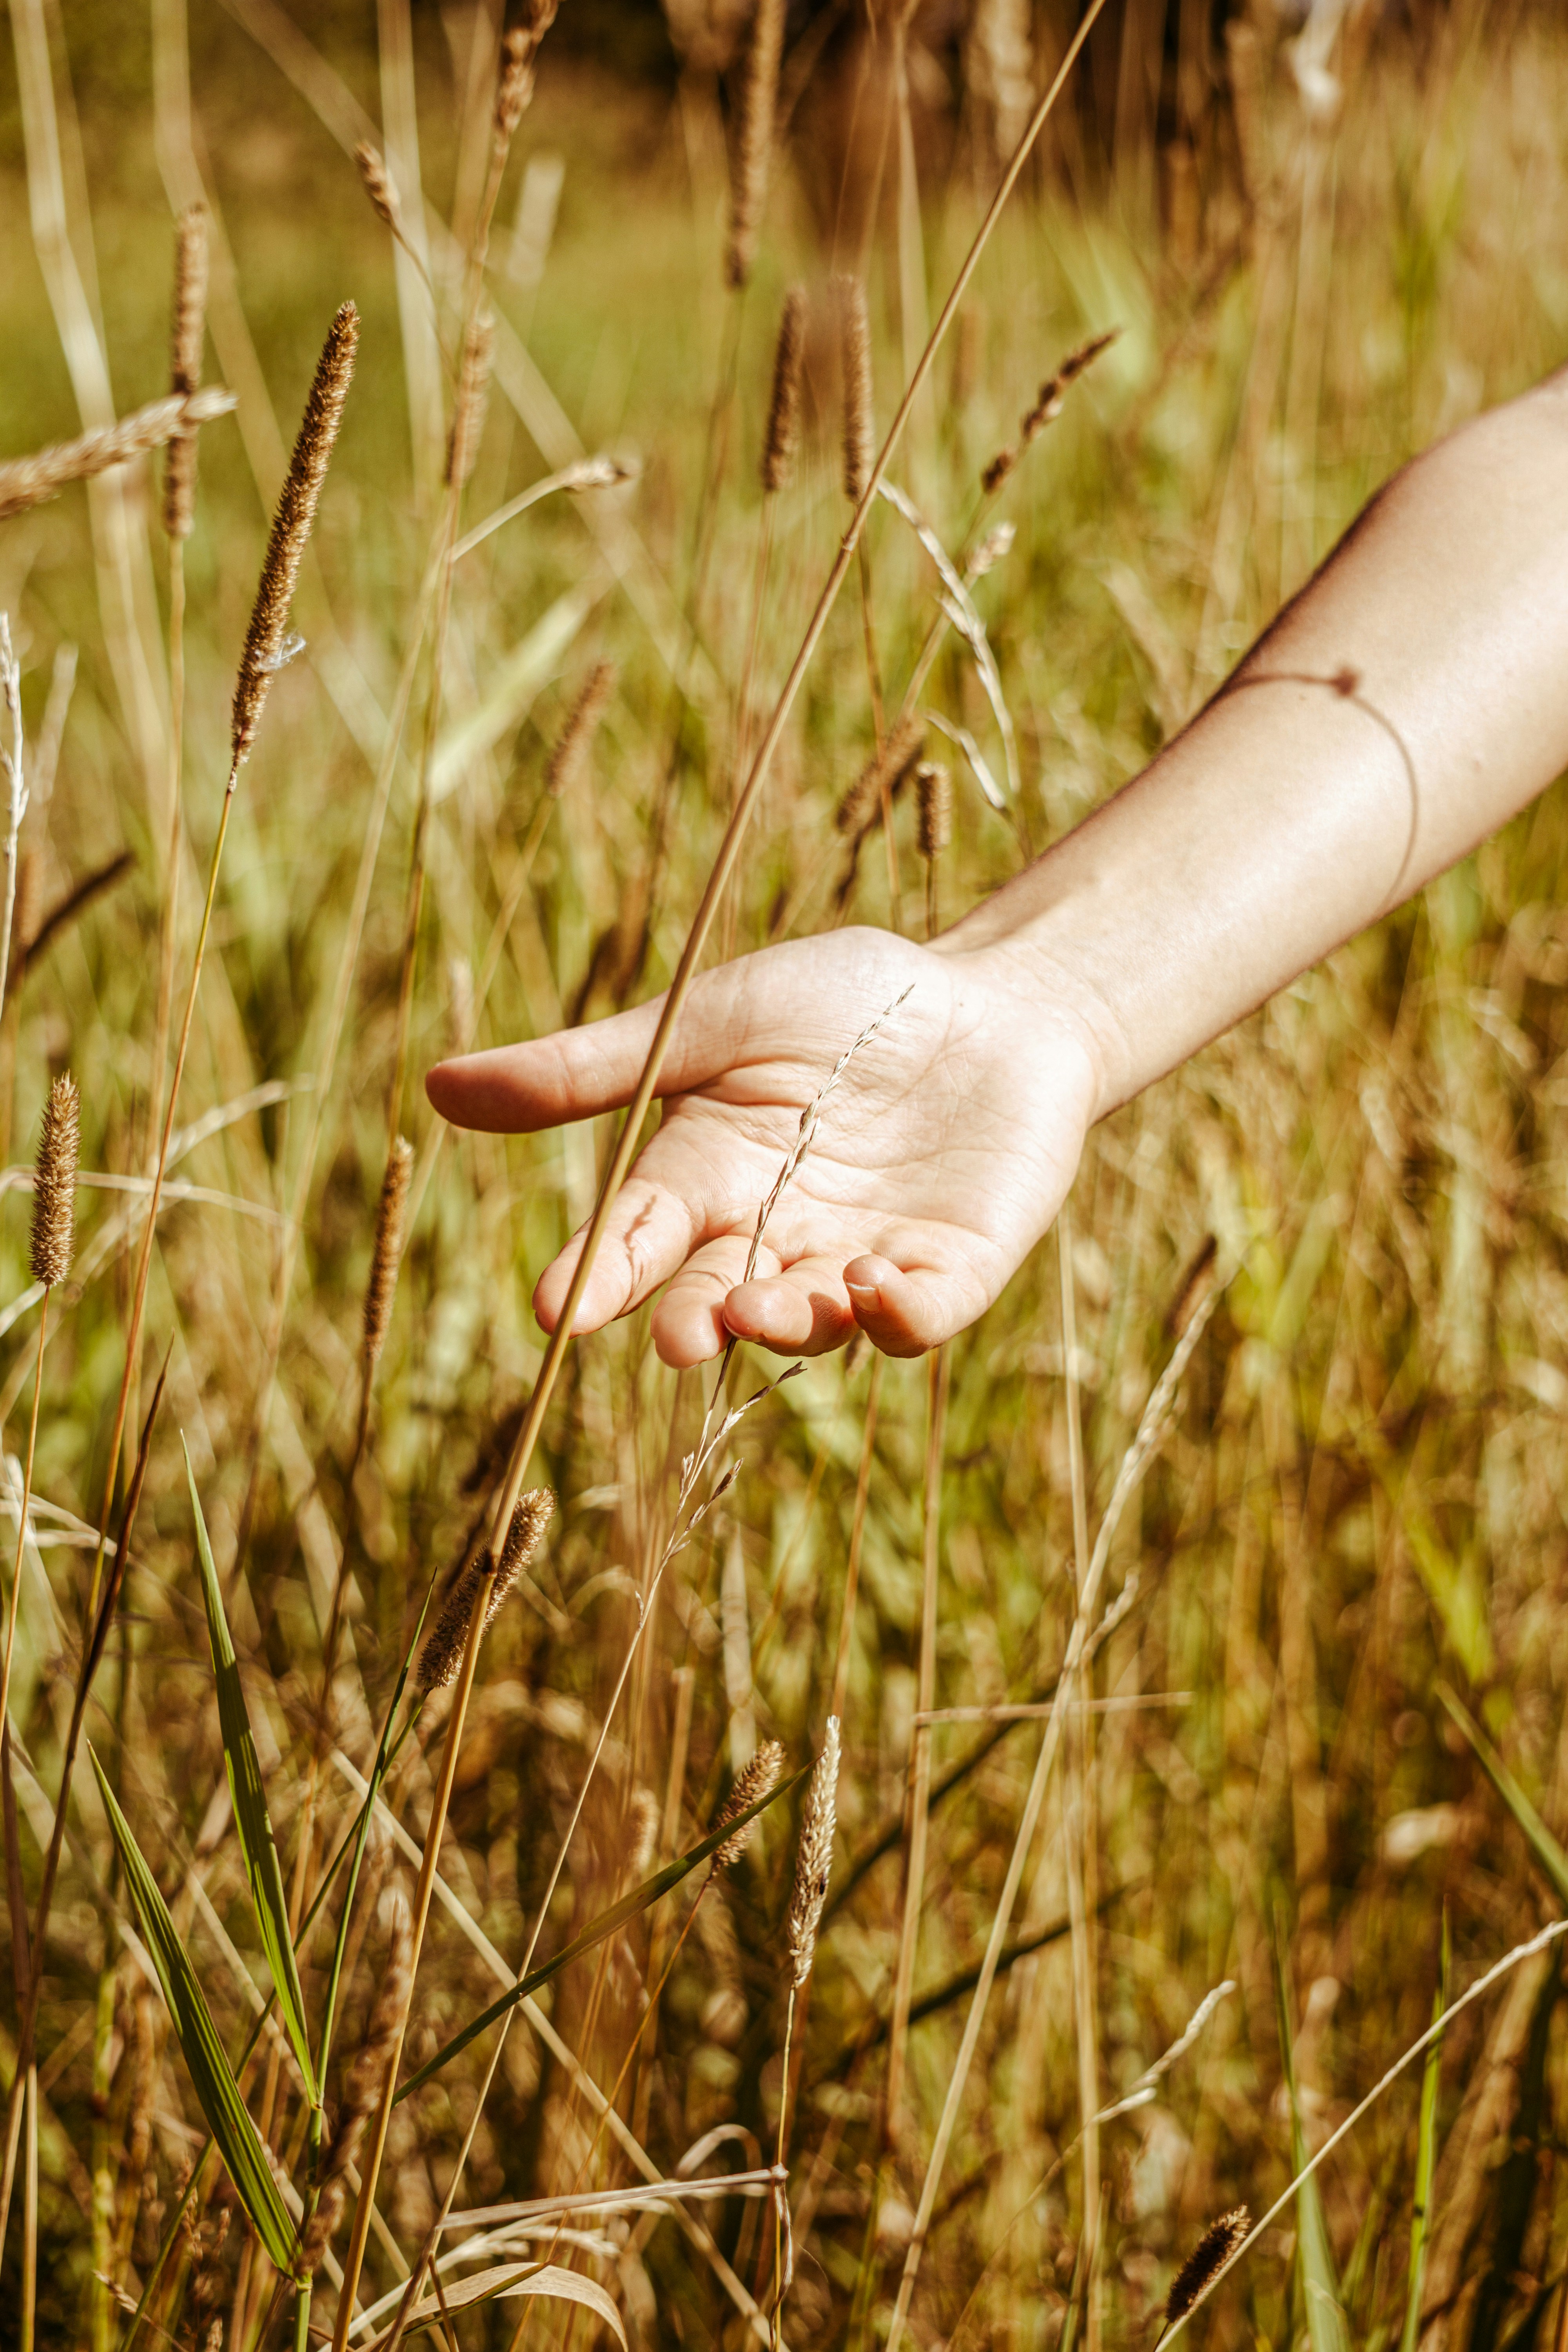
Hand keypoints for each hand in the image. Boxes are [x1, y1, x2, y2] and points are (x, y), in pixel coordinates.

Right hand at [425, 925, 1103, 1366]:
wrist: (995, 998)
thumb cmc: (845, 1001)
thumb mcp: (714, 1018)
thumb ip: (591, 1066)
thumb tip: (439, 1088)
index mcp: (706, 1174)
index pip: (639, 1234)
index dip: (599, 1273)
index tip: (556, 1310)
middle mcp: (775, 1234)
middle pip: (717, 1293)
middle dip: (695, 1319)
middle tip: (682, 1337)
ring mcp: (862, 1257)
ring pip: (814, 1318)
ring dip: (789, 1323)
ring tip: (766, 1309)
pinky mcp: (952, 1268)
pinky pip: (919, 1315)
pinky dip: (898, 1316)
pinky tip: (877, 1290)